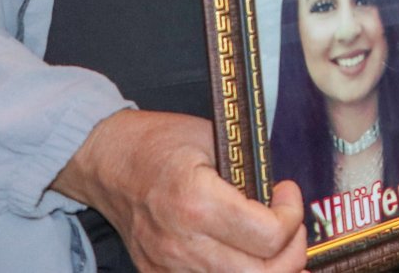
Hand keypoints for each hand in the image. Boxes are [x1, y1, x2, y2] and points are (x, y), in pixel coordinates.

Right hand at [52, 109, 306, 272]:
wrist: (106, 160)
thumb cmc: (158, 142)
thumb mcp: (213, 138)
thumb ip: (250, 170)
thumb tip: (280, 196)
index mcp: (197, 202)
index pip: (269, 236)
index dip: (292, 215)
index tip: (286, 191)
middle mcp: (181, 243)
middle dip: (290, 250)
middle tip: (289, 223)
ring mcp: (168, 266)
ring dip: (266, 266)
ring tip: (269, 239)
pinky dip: (236, 272)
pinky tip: (242, 251)